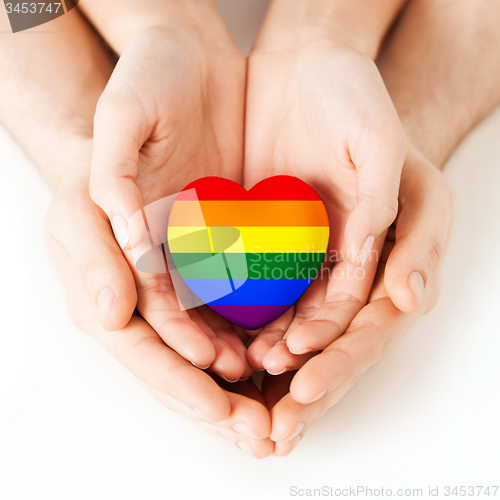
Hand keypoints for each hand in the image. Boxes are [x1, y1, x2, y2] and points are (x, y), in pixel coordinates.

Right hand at [46, 154, 273, 457]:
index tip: (218, 401)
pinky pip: (234, 312)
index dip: (177, 378)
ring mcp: (180, 291)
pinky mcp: (209, 270)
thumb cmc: (92, 170)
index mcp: (108, 296)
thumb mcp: (78, 205)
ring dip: (242, 382)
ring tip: (275, 409)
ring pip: (211, 347)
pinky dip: (256, 338)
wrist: (133, 134)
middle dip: (217, 402)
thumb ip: (93, 254)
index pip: (144, 349)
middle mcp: (146, 305)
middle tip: (259, 433)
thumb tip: (112, 313)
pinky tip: (282, 354)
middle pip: (181, 364)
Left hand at [245, 36, 406, 371]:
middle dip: (299, 375)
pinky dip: (235, 313)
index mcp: (383, 257)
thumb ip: (402, 225)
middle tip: (270, 413)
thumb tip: (404, 297)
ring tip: (239, 375)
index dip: (339, 359)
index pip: (365, 326)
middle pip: (323, 337)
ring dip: (264, 352)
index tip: (307, 384)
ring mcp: (299, 254)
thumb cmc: (358, 109)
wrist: (305, 72)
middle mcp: (340, 264)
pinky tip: (215, 336)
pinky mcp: (260, 237)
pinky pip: (248, 283)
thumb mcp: (393, 158)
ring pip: (284, 318)